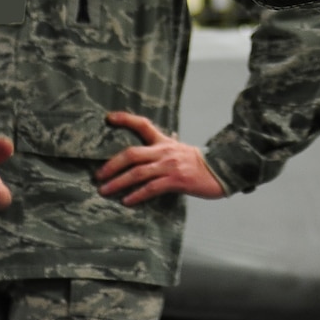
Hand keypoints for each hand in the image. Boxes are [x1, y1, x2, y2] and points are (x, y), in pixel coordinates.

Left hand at [94, 112, 225, 204]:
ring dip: (118, 182)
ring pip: (138, 172)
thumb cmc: (198, 164)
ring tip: (105, 191)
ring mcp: (170, 165)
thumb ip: (165, 149)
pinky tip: (127, 201)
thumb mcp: (180, 150)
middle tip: (98, 175)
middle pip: (132, 154)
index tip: (109, 118)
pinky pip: (152, 188)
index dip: (125, 119)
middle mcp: (164, 151)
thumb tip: (154, 150)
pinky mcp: (176, 180)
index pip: (142, 125)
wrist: (221, 171)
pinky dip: (137, 195)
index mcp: (164, 142)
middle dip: (112, 165)